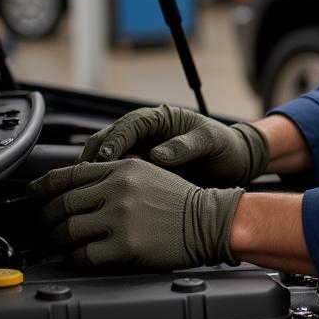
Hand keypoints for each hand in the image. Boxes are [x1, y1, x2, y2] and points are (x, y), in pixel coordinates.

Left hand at [28, 159, 242, 268]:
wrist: (210, 220)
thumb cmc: (181, 200)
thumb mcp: (148, 173)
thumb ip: (115, 176)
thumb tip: (78, 188)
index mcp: (123, 168)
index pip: (69, 174)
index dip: (43, 186)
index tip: (32, 194)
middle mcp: (118, 189)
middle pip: (62, 204)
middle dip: (44, 219)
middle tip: (42, 229)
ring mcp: (121, 217)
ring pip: (67, 231)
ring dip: (58, 241)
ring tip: (61, 245)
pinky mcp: (125, 245)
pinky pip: (84, 255)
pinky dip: (76, 258)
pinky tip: (81, 257)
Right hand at [78, 104, 269, 186]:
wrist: (234, 162)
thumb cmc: (225, 146)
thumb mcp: (211, 141)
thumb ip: (187, 145)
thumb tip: (158, 154)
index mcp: (161, 118)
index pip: (129, 124)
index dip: (115, 140)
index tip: (106, 158)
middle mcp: (145, 132)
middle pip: (108, 138)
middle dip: (94, 157)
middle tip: (84, 179)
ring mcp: (140, 150)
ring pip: (106, 157)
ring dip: (93, 172)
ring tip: (84, 192)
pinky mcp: (139, 169)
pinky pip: (115, 173)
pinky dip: (103, 183)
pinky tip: (99, 200)